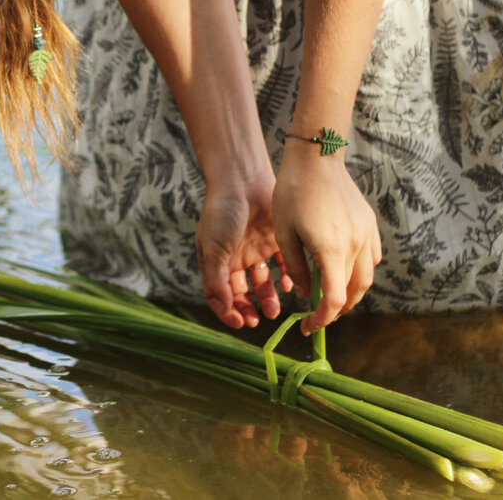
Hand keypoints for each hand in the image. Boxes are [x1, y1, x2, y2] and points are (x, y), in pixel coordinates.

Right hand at [196, 171, 293, 328]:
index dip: (229, 312)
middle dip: (250, 308)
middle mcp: (236, 259)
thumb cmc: (221, 213)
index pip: (220, 295)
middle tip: (260, 319)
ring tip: (276, 309)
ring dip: (269, 298)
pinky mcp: (276, 240)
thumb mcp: (214, 248)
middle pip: (242, 293)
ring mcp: (256, 250)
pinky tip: (289, 286)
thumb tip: (225, 309)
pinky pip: (283, 265)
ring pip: (264, 283)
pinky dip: (287, 278)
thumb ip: (217, 280)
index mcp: (217, 262)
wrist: (242, 180)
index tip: (241, 322)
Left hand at [272, 144, 380, 334]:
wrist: (316, 158)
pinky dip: (362, 270)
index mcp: (332, 251)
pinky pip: (373, 256)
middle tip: (320, 315)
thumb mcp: (284, 233)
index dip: (323, 319)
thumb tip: (306, 294)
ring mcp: (366, 233)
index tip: (309, 326)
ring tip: (333, 296)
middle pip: (355, 292)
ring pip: (368, 276)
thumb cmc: (292, 193)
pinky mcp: (369, 223)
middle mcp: (356, 245)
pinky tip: (346, 268)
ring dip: (353, 292)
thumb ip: (295, 268)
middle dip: (338, 310)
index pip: (335, 300)